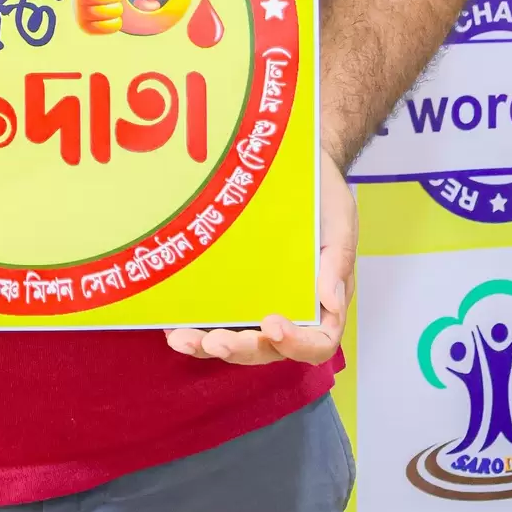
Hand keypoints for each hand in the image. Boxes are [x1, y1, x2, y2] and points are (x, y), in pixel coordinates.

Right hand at [74, 0, 123, 33]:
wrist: (87, 7)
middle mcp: (78, 5)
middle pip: (114, 8)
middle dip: (114, 4)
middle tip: (105, 2)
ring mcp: (82, 20)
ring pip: (114, 18)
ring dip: (114, 14)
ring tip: (105, 9)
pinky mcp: (87, 30)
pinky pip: (112, 28)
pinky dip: (112, 24)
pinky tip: (105, 19)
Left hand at [165, 147, 354, 365]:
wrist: (292, 162)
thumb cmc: (321, 196)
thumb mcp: (337, 222)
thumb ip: (336, 262)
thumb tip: (332, 304)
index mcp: (324, 303)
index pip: (317, 343)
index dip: (296, 344)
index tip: (273, 324)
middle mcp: (291, 310)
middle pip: (270, 349)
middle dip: (242, 349)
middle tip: (217, 341)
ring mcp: (258, 302)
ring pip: (238, 340)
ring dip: (209, 345)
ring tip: (184, 340)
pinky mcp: (233, 289)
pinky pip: (215, 317)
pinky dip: (195, 325)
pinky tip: (174, 324)